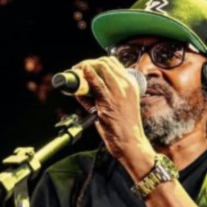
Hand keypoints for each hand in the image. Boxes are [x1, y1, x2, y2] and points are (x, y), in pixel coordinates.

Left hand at [73, 57, 152, 171]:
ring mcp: (120, 92)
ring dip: (84, 67)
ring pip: (101, 67)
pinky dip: (87, 76)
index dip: (96, 62)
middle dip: (87, 63)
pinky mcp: (111, 101)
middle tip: (77, 71)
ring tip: (76, 74)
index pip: (112, 63)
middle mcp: (127, 85)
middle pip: (105, 62)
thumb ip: (100, 95)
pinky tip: (80, 73)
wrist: (131, 144)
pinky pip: (97, 83)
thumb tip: (81, 89)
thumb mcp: (116, 106)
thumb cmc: (123, 128)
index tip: (85, 68)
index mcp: (131, 85)